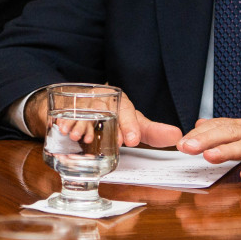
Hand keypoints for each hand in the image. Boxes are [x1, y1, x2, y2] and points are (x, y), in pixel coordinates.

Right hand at [27, 88, 181, 147]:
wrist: (81, 106)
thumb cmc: (110, 115)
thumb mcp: (132, 124)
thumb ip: (152, 132)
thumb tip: (177, 136)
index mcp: (118, 101)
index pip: (126, 109)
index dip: (129, 125)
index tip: (132, 141)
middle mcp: (100, 98)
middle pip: (104, 107)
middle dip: (110, 124)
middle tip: (117, 141)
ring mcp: (81, 102)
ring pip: (83, 109)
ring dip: (84, 124)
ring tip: (84, 137)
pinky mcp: (63, 106)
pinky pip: (63, 112)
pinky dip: (64, 122)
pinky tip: (65, 130)